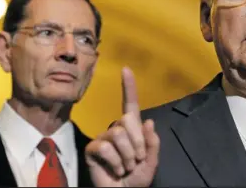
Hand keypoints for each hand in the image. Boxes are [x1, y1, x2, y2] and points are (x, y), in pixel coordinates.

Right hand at [85, 67, 159, 186]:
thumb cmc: (137, 178)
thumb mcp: (151, 161)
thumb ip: (152, 143)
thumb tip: (148, 121)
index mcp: (132, 130)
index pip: (130, 105)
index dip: (129, 87)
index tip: (126, 69)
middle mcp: (116, 130)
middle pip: (127, 120)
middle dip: (137, 143)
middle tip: (137, 160)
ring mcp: (103, 138)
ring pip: (117, 134)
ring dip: (127, 156)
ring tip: (126, 167)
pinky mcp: (92, 149)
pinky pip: (105, 147)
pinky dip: (116, 162)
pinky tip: (115, 170)